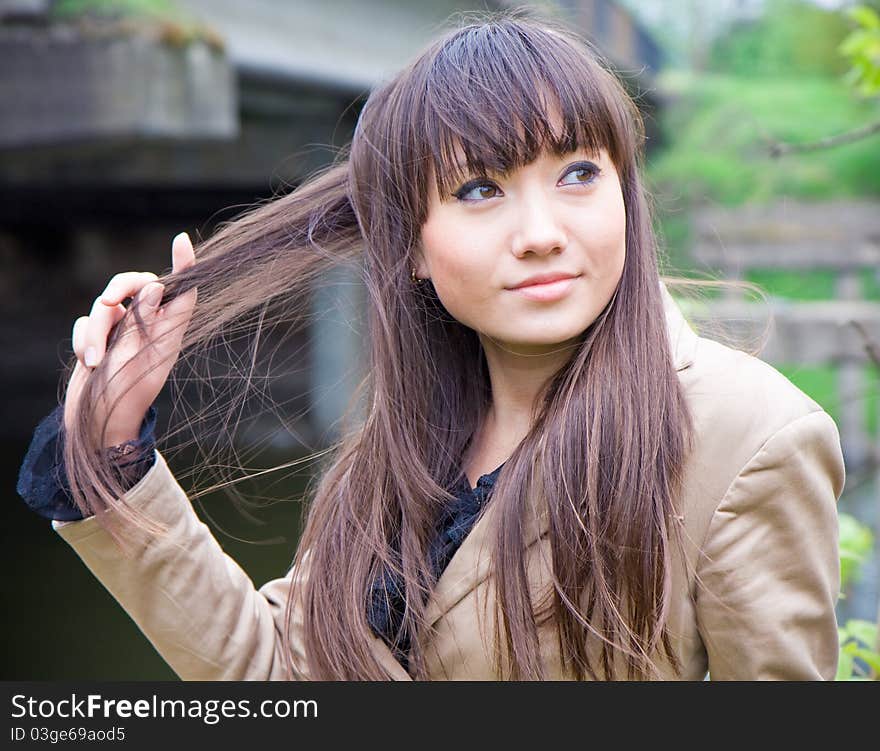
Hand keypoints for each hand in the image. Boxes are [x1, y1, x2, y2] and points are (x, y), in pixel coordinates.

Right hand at [64, 232, 196, 446]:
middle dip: (118, 288)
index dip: (184, 265)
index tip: (181, 240)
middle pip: (136, 285)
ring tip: (93, 359)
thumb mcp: (140, 357)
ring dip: (96, 330)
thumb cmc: (125, 394)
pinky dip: (84, 339)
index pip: (182, 290)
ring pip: (106, 305)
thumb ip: (147, 321)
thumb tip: (156, 286)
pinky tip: (87, 361)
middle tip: (108, 302)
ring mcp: (122, 332)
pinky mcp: (98, 338)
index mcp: (169, 330)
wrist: (97, 425)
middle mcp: (148, 326)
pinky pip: (87, 322)